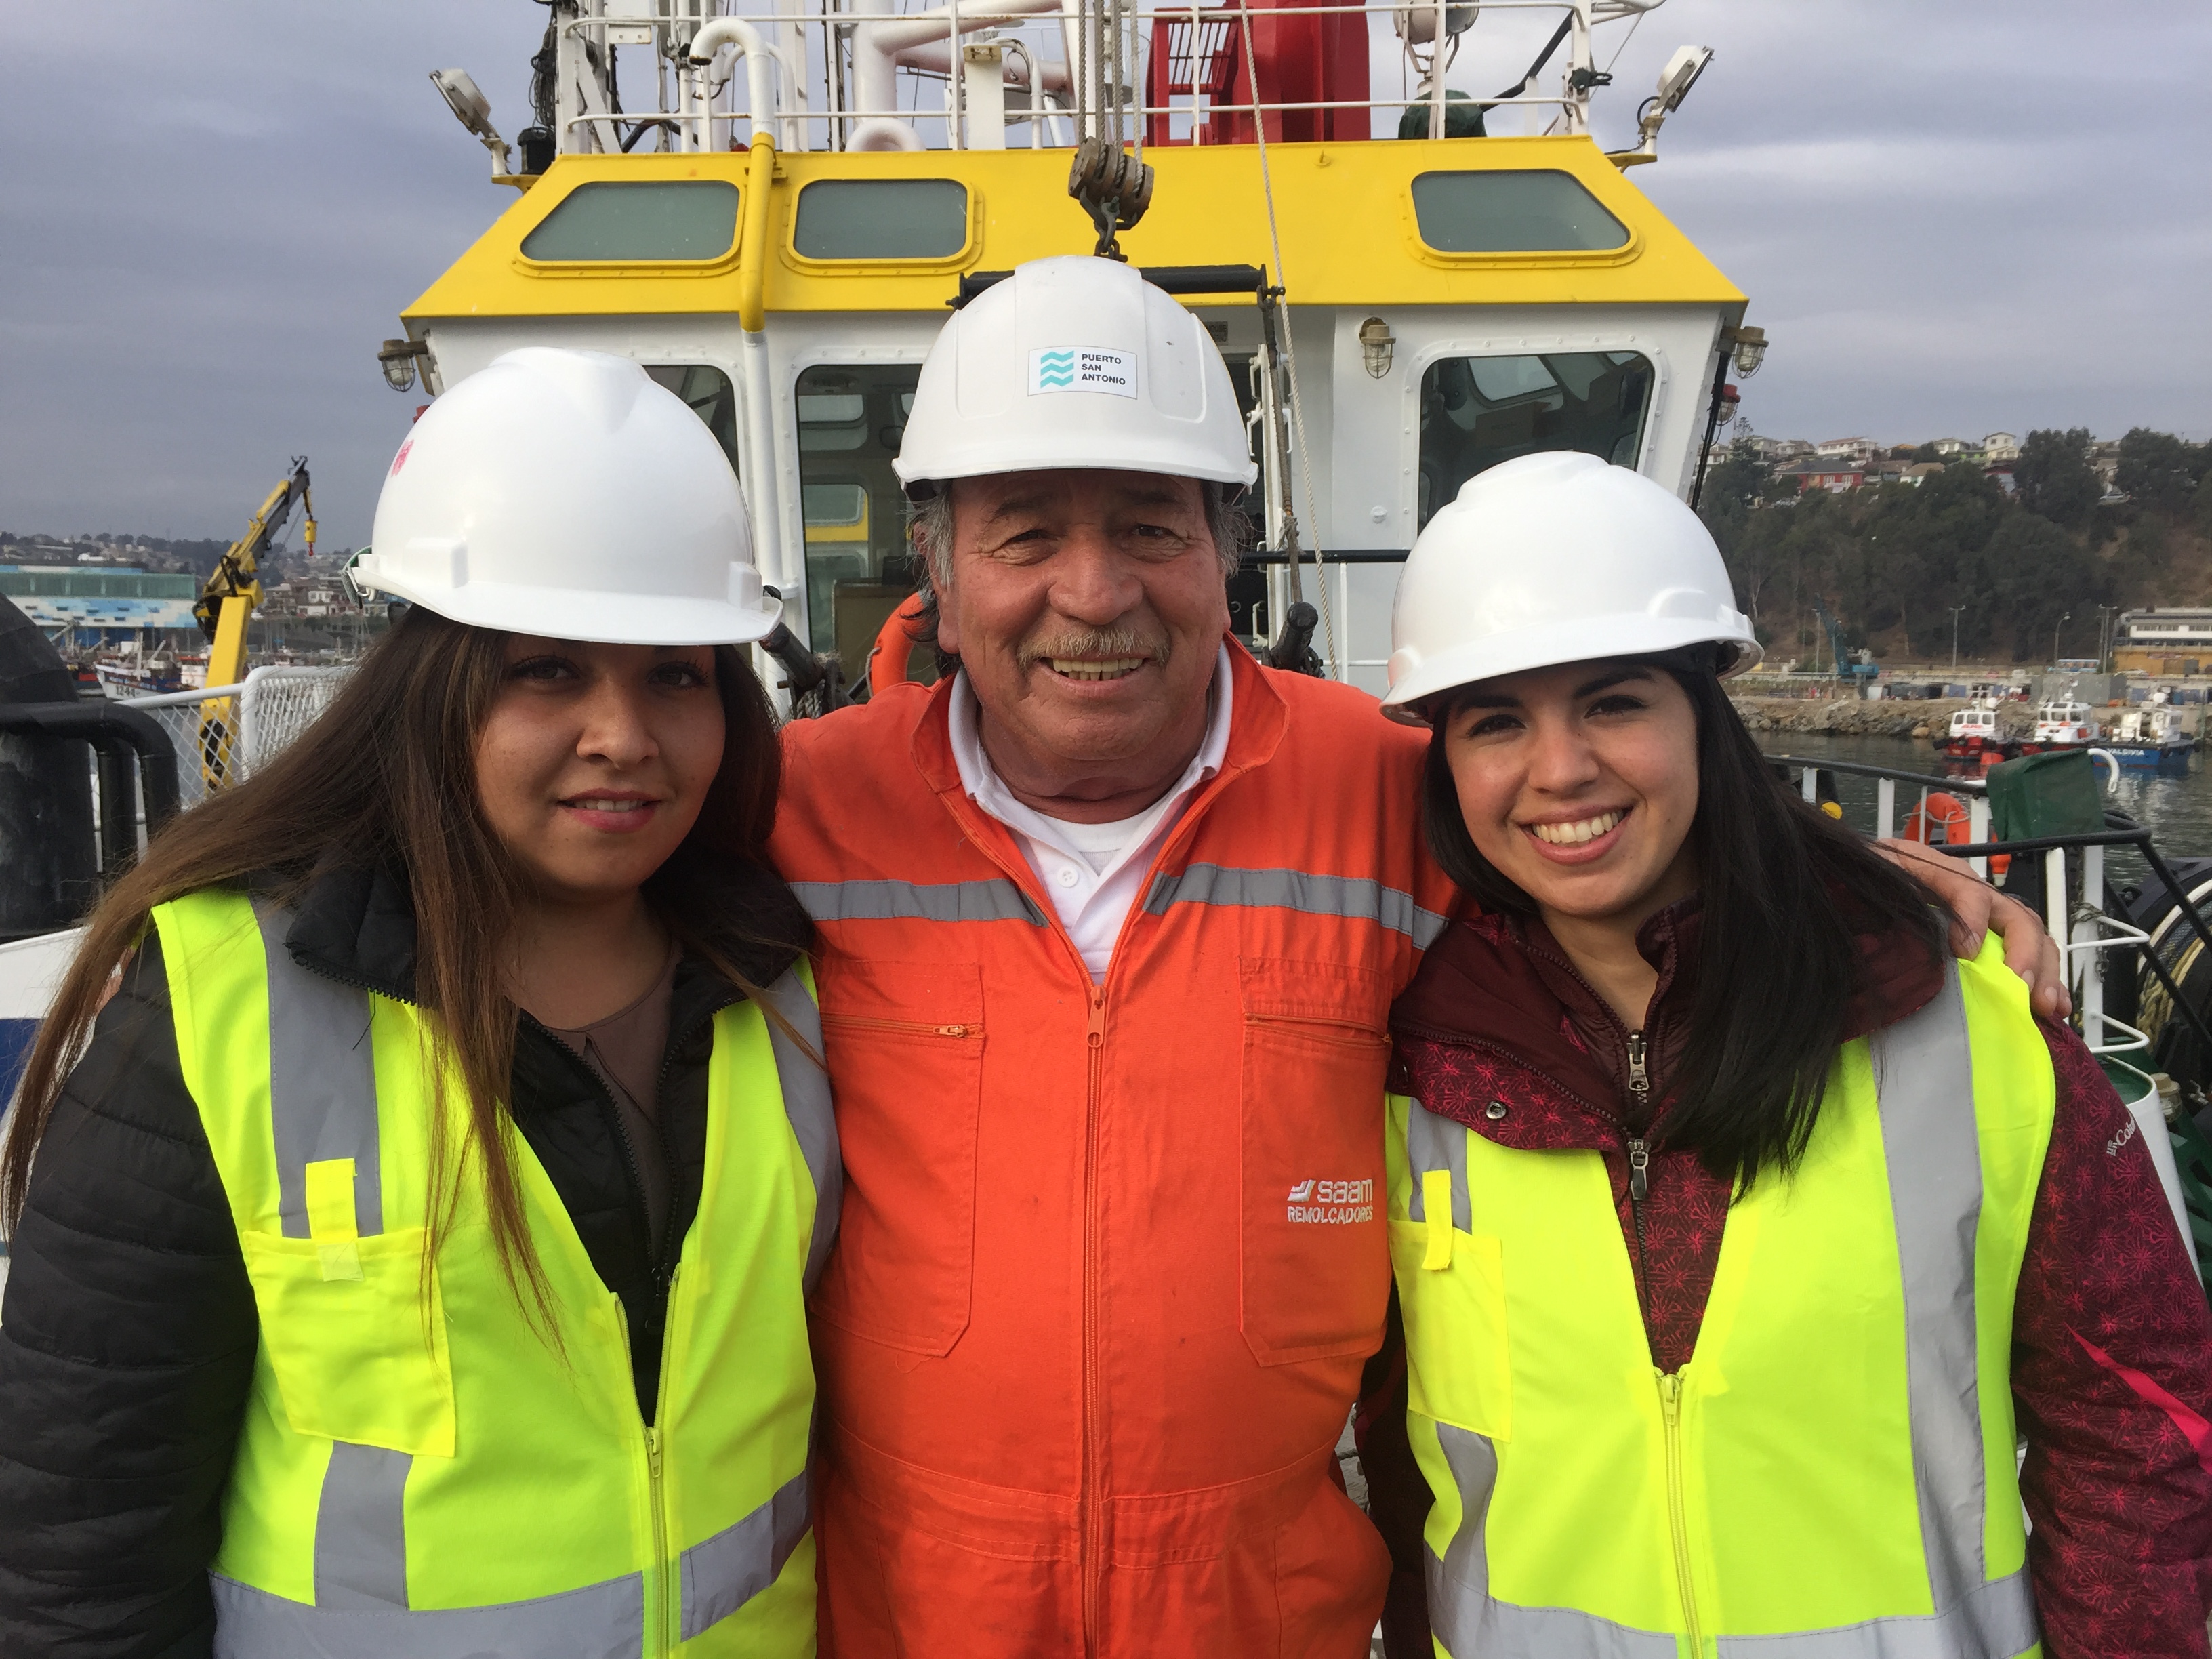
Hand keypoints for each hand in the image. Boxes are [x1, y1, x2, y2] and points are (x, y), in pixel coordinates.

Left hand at [1875, 839, 2071, 1018]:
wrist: (1874, 876)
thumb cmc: (1881, 877)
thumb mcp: (1886, 872)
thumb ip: (1902, 893)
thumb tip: (1934, 936)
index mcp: (1948, 876)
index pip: (1968, 892)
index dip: (1971, 920)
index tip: (1966, 950)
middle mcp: (1979, 897)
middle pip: (2017, 919)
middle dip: (2025, 954)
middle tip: (2021, 984)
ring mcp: (1993, 919)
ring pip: (2033, 939)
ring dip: (2044, 972)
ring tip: (2046, 1003)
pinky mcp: (1996, 941)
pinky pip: (2033, 957)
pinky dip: (2048, 982)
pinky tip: (2054, 1008)